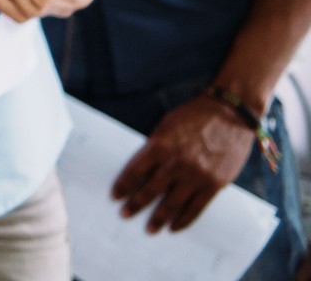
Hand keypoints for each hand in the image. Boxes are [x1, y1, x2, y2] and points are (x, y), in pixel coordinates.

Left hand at [112, 96, 256, 231]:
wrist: (229, 114)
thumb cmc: (193, 117)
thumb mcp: (166, 126)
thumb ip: (155, 147)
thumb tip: (141, 169)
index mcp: (160, 146)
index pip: (135, 171)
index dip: (123, 185)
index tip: (115, 196)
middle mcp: (176, 163)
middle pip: (150, 190)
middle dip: (135, 205)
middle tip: (125, 215)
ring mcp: (196, 176)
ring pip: (172, 204)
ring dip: (159, 218)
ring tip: (149, 229)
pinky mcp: (214, 184)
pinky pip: (196, 208)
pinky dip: (184, 220)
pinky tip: (174, 227)